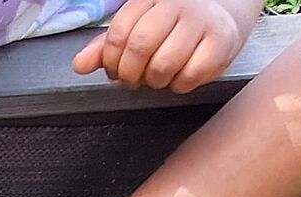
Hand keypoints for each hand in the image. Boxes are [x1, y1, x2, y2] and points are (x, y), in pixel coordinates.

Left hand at [75, 0, 258, 93]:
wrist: (219, 19)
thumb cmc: (172, 27)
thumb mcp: (136, 29)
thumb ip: (107, 47)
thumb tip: (80, 65)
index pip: (120, 31)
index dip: (112, 59)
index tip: (115, 70)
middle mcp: (178, 5)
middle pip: (140, 46)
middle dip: (130, 73)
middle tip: (133, 79)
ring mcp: (201, 22)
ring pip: (164, 64)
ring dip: (154, 81)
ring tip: (157, 77)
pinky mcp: (221, 43)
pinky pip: (190, 76)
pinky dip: (179, 85)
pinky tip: (179, 77)